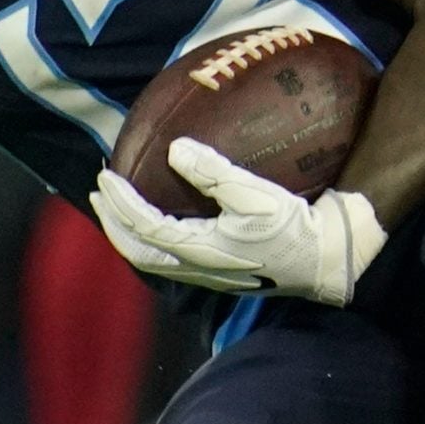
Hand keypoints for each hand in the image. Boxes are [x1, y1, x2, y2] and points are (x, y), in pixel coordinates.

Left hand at [90, 139, 386, 304]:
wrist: (325, 260)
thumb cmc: (294, 227)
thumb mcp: (257, 195)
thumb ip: (215, 173)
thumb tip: (176, 149)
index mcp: (200, 250)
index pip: (144, 227)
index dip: (119, 203)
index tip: (104, 176)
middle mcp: (197, 268)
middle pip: (137, 252)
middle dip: (112, 223)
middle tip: (98, 194)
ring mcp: (208, 274)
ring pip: (152, 259)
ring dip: (129, 233)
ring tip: (118, 209)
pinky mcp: (220, 271)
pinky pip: (171, 257)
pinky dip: (152, 238)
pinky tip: (159, 219)